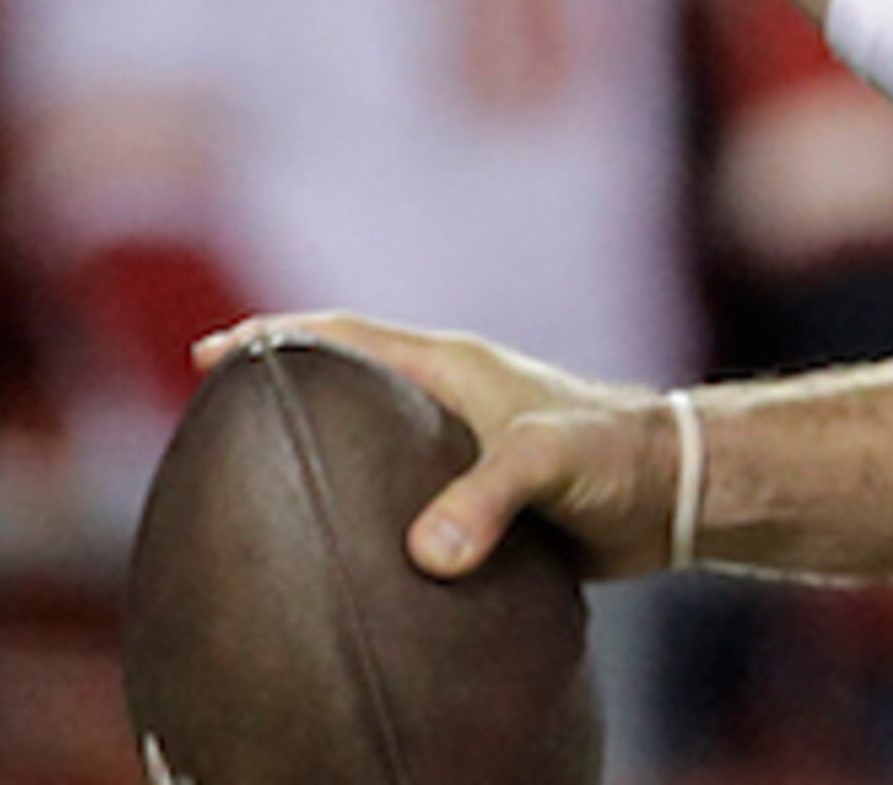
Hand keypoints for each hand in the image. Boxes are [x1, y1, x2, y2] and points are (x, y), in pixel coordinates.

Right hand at [192, 311, 682, 581]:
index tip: (214, 353)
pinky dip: (361, 503)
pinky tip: (336, 540)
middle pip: (348, 383)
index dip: (277, 341)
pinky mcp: (482, 493)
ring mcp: (465, 444)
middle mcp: (453, 398)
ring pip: (373, 438)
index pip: (346, 338)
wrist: (679, 492)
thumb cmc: (621, 458)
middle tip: (214, 418)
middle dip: (284, 392)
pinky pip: (401, 491)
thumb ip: (488, 498)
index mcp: (454, 368)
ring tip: (258, 483)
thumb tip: (425, 554)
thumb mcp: (551, 464)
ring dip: (321, 449)